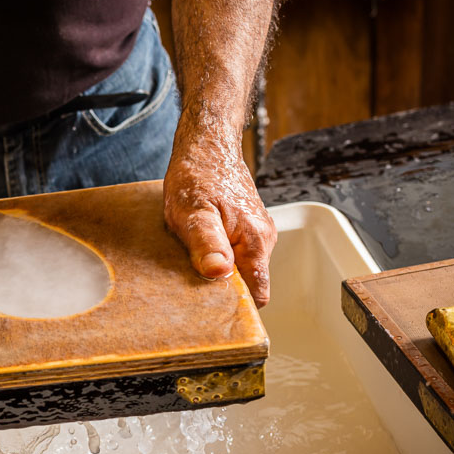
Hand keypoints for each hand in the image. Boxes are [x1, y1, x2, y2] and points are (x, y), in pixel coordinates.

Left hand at [163, 123, 275, 306]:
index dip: (235, 306)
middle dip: (221, 288)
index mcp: (256, 241)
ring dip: (216, 270)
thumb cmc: (197, 175)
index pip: (257, 294)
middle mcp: (263, 240)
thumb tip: (219, 273)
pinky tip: (197, 245)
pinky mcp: (245, 227)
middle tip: (190, 282)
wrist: (206, 144)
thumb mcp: (192, 213)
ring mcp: (256, 233)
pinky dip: (216, 255)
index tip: (210, 309)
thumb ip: (207, 245)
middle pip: (247, 284)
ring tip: (191, 257)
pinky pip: (234, 253)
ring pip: (239, 268)